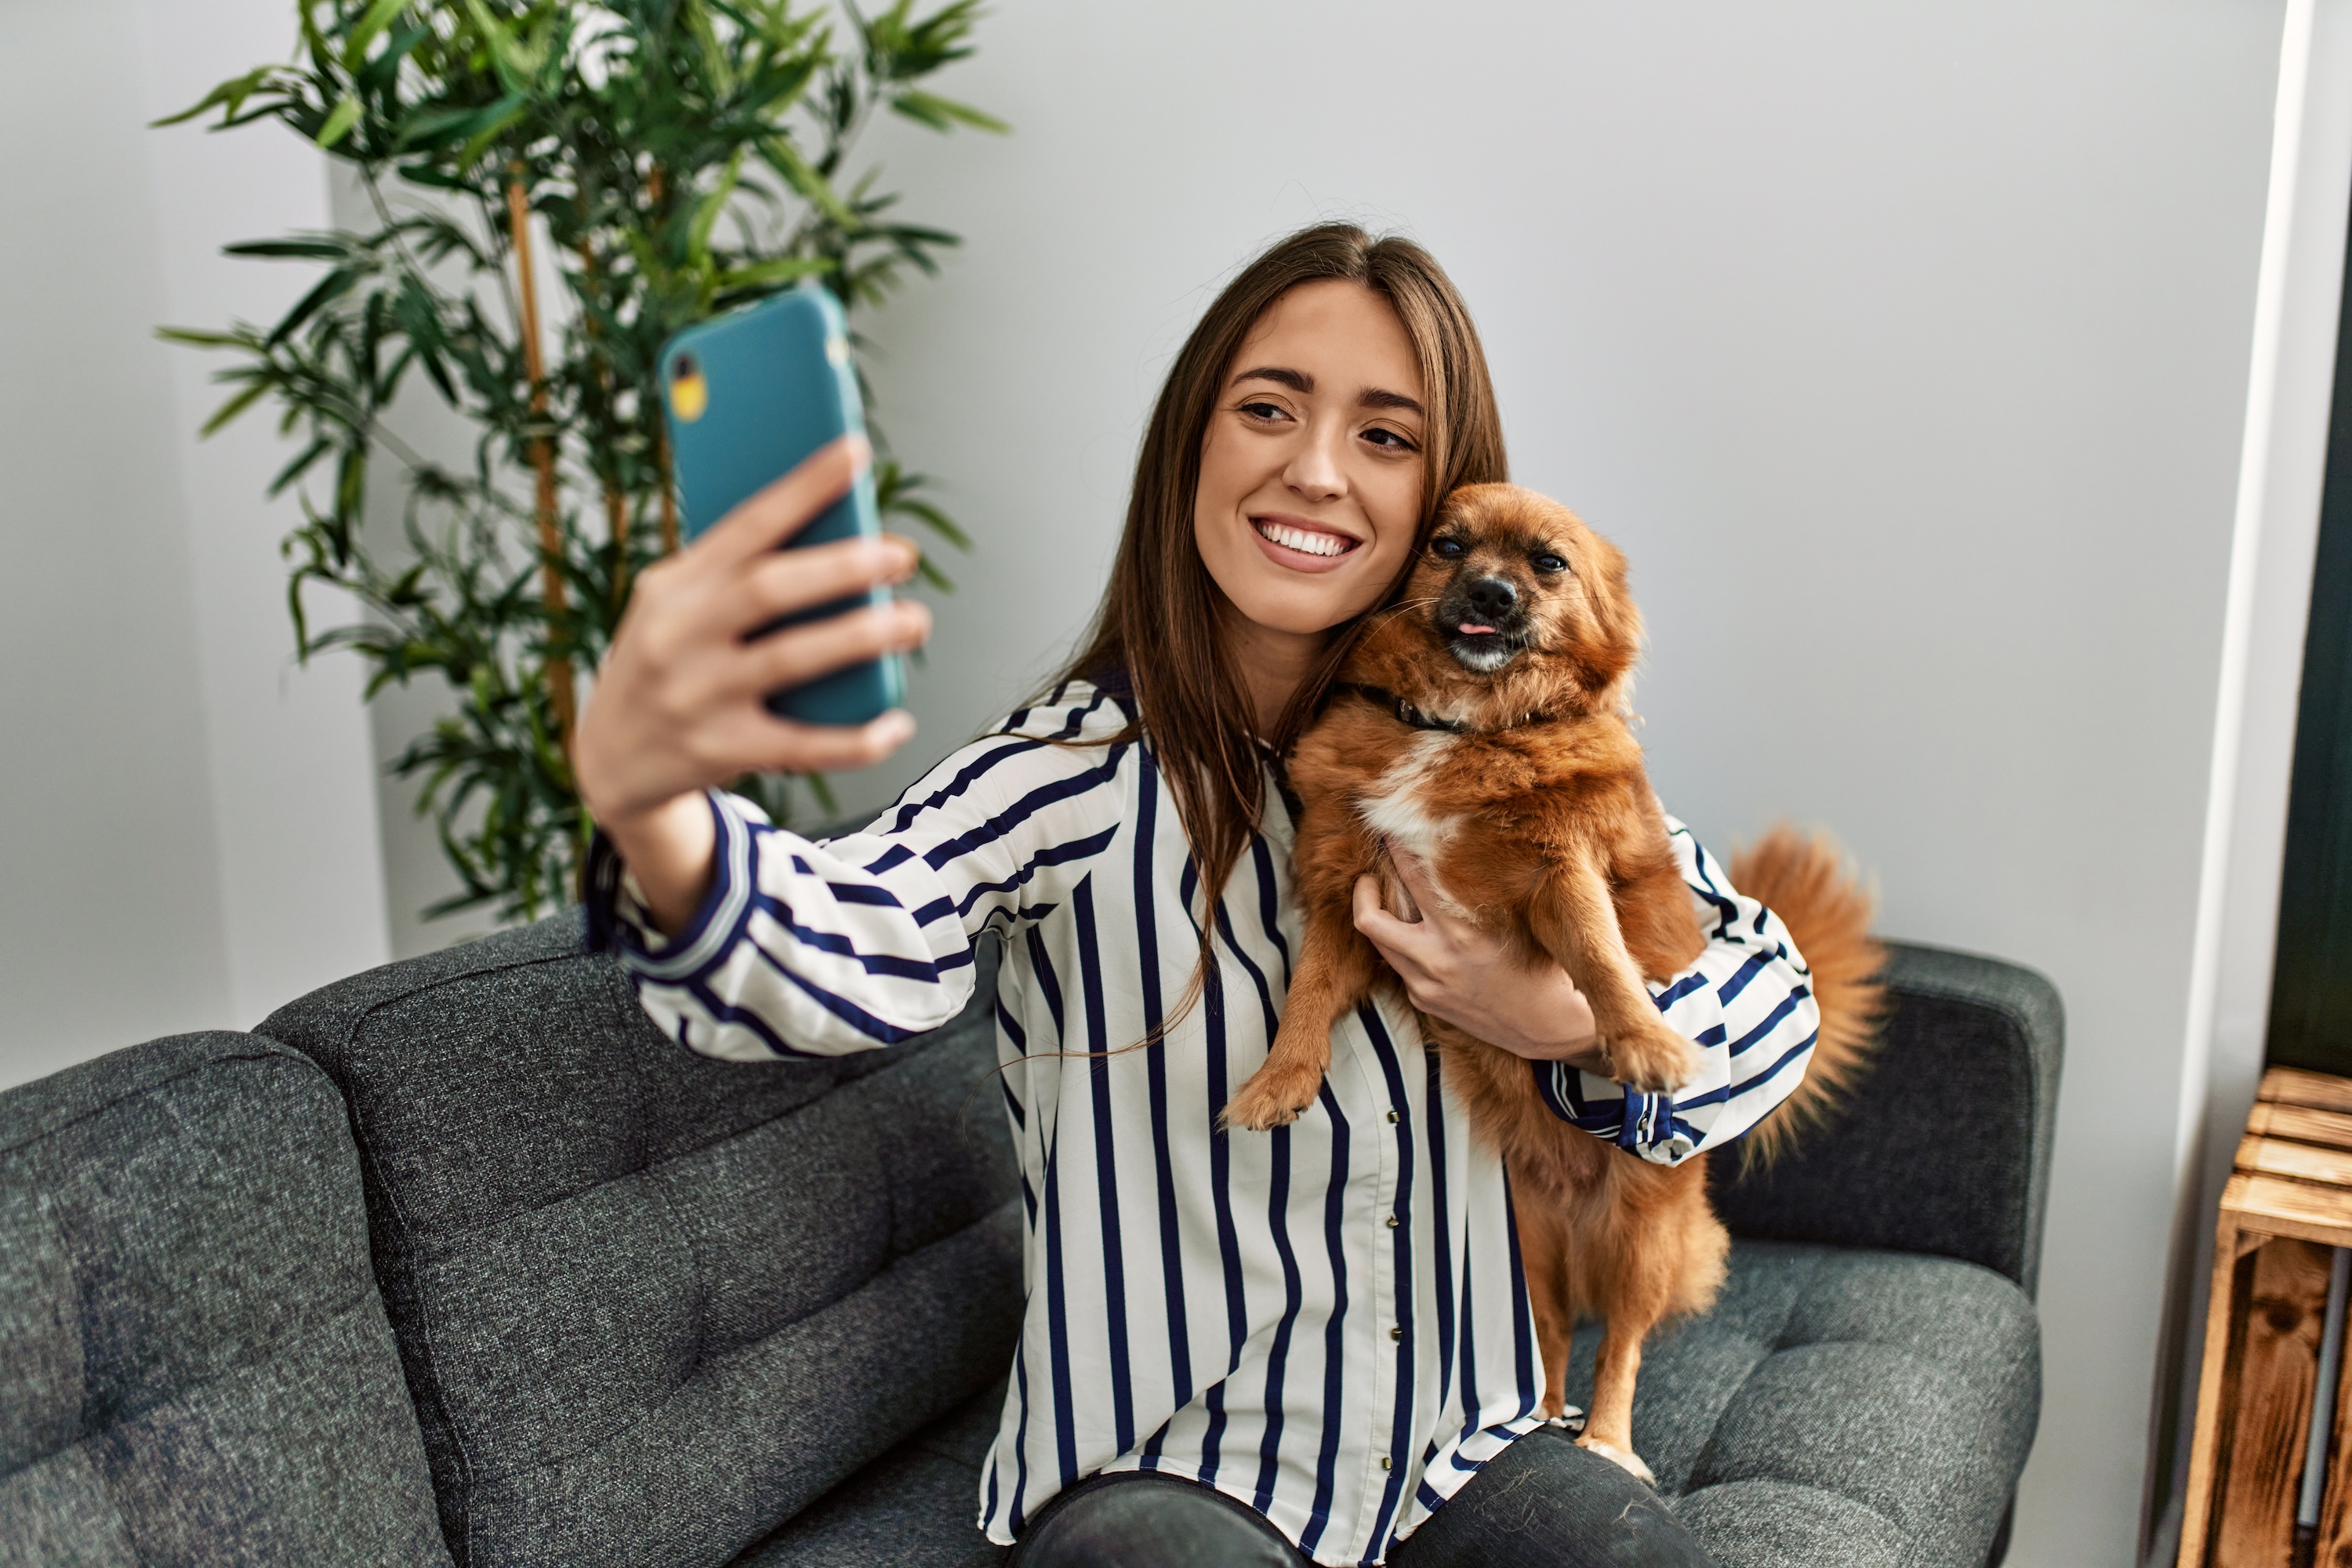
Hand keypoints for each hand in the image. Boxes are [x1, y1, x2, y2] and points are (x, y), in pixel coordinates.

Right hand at [574, 435, 930, 930]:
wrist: (608, 761)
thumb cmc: (667, 664)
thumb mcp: (676, 608)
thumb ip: (736, 576)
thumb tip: (840, 537)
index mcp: (672, 585)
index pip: (746, 524)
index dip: (805, 485)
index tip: (857, 450)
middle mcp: (677, 636)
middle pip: (771, 588)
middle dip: (845, 566)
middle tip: (901, 554)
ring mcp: (696, 697)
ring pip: (793, 658)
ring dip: (864, 636)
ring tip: (914, 621)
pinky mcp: (719, 752)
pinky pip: (804, 746)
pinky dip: (858, 737)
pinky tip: (898, 722)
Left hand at [1351, 848, 1607, 1071]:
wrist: (1546, 1026)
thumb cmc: (1540, 965)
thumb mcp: (1516, 921)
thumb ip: (1480, 892)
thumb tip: (1454, 851)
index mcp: (1461, 932)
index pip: (1413, 879)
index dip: (1397, 850)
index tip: (1389, 832)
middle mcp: (1436, 959)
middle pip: (1370, 920)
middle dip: (1362, 892)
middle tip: (1367, 877)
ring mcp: (1426, 985)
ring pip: (1380, 945)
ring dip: (1379, 921)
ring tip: (1386, 904)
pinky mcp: (1424, 1002)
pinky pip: (1402, 968)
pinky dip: (1405, 949)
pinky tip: (1420, 938)